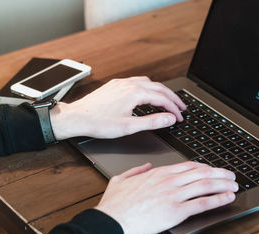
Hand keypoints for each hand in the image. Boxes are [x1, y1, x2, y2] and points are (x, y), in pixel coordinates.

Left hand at [50, 76, 185, 139]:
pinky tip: (147, 94)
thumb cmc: (99, 123)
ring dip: (161, 91)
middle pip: (159, 87)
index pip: (162, 98)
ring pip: (148, 82)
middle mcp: (129, 84)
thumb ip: (152, 122)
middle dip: (172, 98)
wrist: (77, 117)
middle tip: (181, 108)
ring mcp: (121, 83)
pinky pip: (137, 81)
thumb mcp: (128, 127)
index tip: (180, 118)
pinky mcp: (115, 85)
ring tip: (168, 101)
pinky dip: (148, 87)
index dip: (174, 109)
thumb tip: (169, 118)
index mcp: (135, 93)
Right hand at [95, 161, 237, 233]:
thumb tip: (146, 166)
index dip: (203, 167)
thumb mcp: (121, 178)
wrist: (112, 220)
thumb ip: (136, 170)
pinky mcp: (176, 211)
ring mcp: (173, 195)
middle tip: (230, 175)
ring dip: (223, 184)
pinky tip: (227, 198)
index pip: (187, 166)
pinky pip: (202, 203)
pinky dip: (218, 199)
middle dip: (219, 173)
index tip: (211, 169)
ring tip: (234, 185)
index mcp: (157, 173)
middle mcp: (168, 181)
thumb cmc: (115, 203)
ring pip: (205, 185)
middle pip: (201, 173)